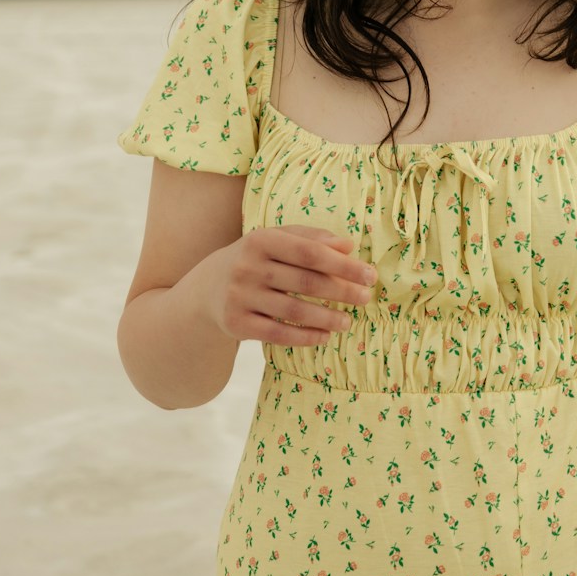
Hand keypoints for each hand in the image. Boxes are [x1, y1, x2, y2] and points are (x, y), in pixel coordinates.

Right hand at [208, 224, 374, 346]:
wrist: (206, 288)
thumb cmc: (255, 259)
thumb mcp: (277, 240)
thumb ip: (312, 238)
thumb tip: (348, 246)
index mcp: (260, 239)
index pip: (310, 252)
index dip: (343, 265)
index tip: (369, 275)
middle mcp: (247, 267)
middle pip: (305, 282)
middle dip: (341, 291)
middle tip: (365, 298)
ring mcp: (239, 297)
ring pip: (293, 311)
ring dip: (327, 318)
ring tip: (347, 322)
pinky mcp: (236, 324)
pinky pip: (278, 334)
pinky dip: (305, 337)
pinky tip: (324, 335)